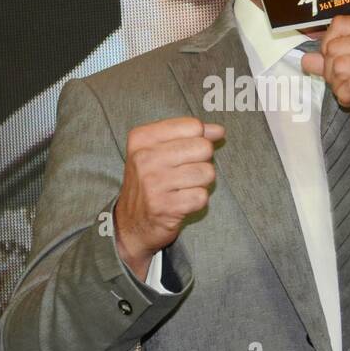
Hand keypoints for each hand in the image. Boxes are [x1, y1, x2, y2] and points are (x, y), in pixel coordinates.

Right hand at [113, 116, 224, 280]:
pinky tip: (182, 202)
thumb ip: (190, 136)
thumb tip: (218, 131)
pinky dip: (197, 200)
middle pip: (203, 147)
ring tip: (184, 187)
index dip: (199, 139)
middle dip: (202, 161)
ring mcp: (154, 183)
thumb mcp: (159, 151)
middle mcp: (145, 158)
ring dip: (201, 182)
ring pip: (207, 172)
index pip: (193, 126)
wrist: (130, 224)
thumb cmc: (150, 182)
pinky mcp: (165, 207)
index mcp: (142, 138)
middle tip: (185, 172)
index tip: (186, 152)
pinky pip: (202, 196)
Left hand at [299, 15, 349, 156]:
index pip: (339, 25)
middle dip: (331, 71)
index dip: (328, 47)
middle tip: (344, 85)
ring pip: (340, 67)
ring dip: (339, 86)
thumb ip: (337, 61)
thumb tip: (308, 59)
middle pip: (335, 47)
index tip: (335, 65)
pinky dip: (346, 97)